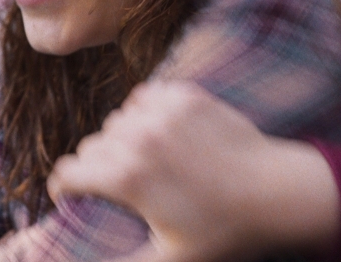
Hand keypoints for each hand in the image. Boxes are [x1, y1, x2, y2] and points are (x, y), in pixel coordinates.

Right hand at [47, 82, 339, 261]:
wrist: (276, 191)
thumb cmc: (222, 232)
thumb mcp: (168, 260)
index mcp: (126, 177)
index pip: (68, 171)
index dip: (64, 187)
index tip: (70, 195)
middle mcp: (137, 137)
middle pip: (91, 146)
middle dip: (96, 166)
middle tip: (120, 185)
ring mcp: (161, 112)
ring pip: (116, 119)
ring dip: (122, 138)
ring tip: (145, 159)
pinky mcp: (183, 95)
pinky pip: (144, 97)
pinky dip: (145, 113)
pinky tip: (162, 133)